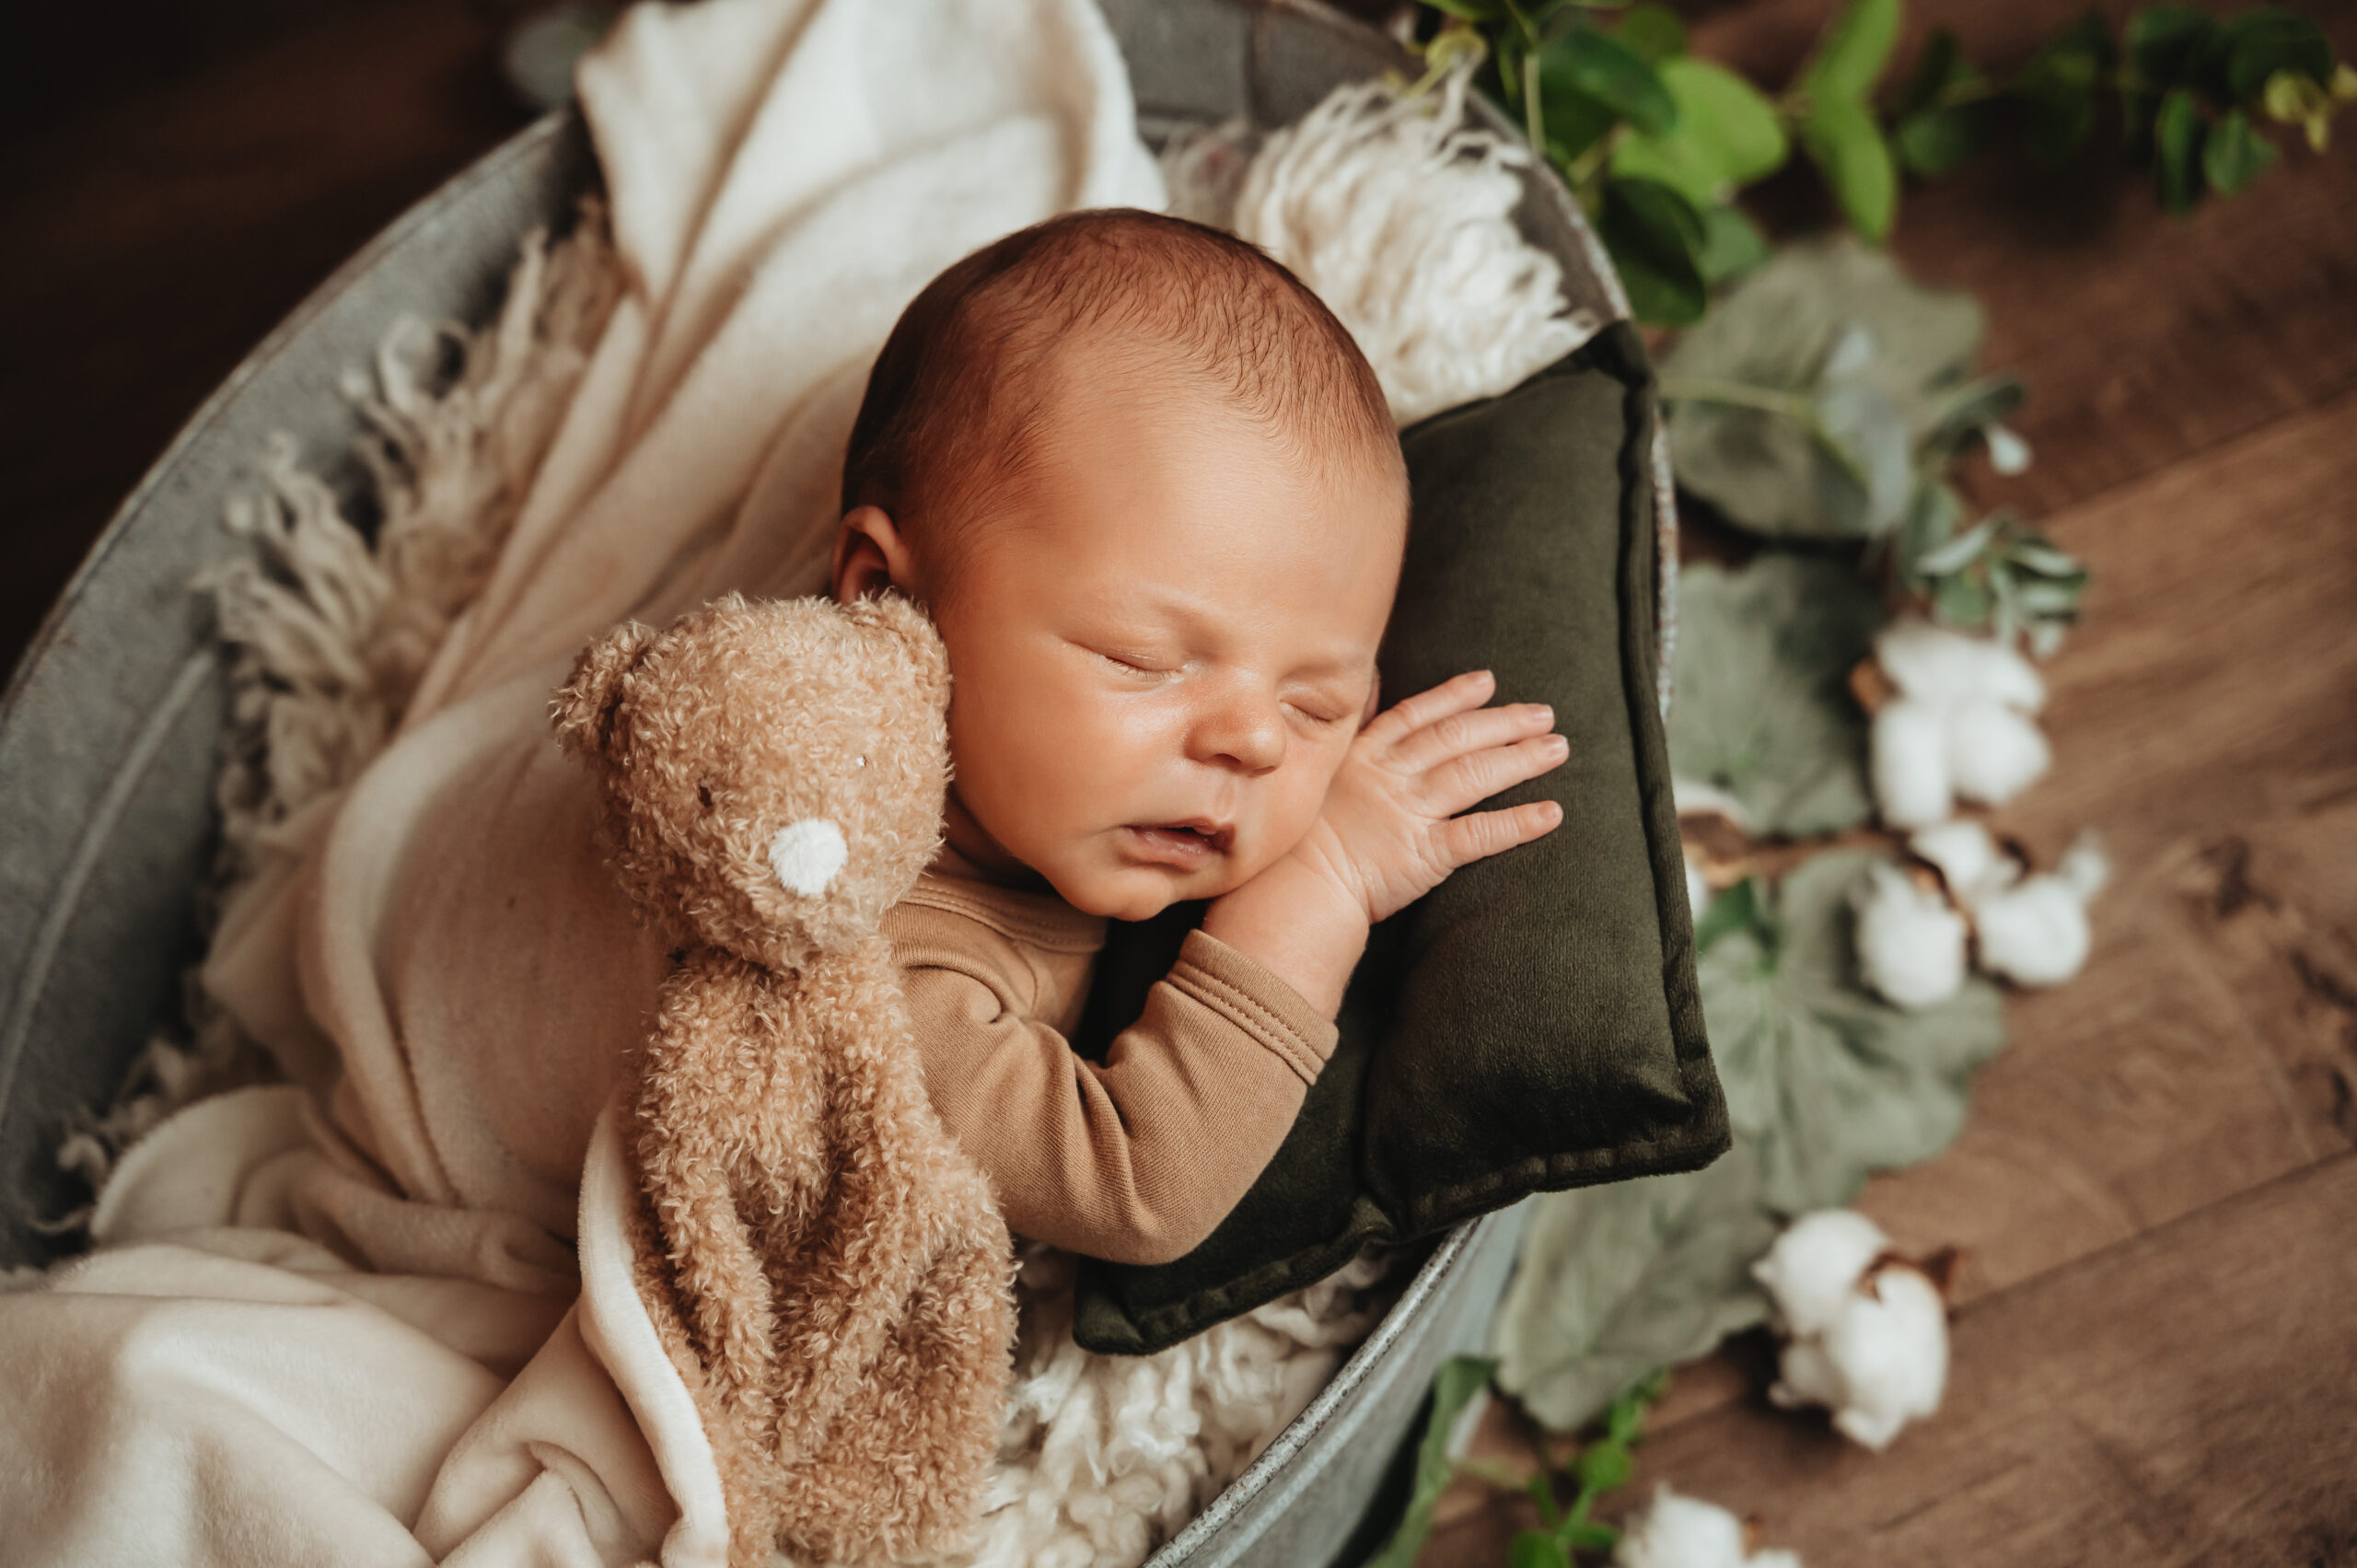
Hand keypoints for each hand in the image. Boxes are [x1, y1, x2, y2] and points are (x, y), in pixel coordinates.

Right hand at [1287, 669, 1566, 924]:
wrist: (1292, 890)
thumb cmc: (1293, 843)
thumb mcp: (1311, 779)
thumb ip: (1344, 745)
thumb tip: (1363, 701)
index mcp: (1362, 757)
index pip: (1418, 716)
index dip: (1455, 697)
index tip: (1488, 682)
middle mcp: (1390, 777)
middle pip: (1456, 738)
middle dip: (1504, 722)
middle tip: (1545, 713)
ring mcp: (1409, 813)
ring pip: (1474, 775)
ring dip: (1521, 759)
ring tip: (1557, 749)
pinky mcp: (1425, 854)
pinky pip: (1480, 834)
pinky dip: (1518, 823)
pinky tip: (1551, 813)